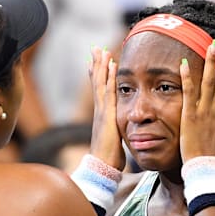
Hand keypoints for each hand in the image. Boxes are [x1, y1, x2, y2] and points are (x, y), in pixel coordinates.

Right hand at [88, 46, 124, 169]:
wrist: (102, 166)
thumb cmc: (109, 157)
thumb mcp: (114, 140)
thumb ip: (116, 131)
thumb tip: (118, 131)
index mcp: (102, 115)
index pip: (100, 91)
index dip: (98, 76)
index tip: (96, 62)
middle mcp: (100, 110)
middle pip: (97, 82)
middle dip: (96, 65)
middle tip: (96, 48)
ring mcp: (102, 111)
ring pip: (101, 83)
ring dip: (102, 65)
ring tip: (102, 50)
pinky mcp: (107, 114)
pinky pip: (109, 91)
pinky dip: (110, 77)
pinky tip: (112, 65)